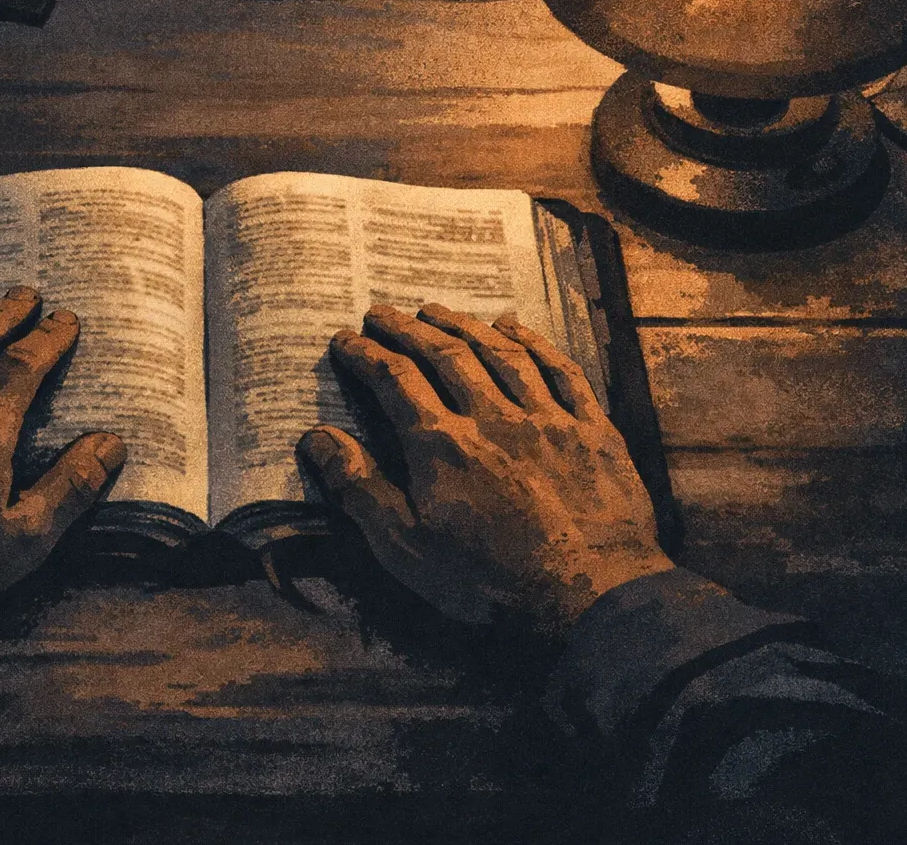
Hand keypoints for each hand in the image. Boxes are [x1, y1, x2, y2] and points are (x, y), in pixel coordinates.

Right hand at [296, 304, 672, 628]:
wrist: (591, 596)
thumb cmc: (488, 581)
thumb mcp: (407, 548)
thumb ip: (360, 488)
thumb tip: (316, 438)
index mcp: (442, 444)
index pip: (395, 381)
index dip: (366, 356)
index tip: (345, 339)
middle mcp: (491, 416)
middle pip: (444, 356)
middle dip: (408, 330)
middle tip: (382, 312)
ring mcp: (546, 418)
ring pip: (499, 354)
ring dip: (463, 326)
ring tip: (437, 311)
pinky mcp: (590, 430)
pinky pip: (559, 371)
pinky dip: (533, 343)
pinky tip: (515, 327)